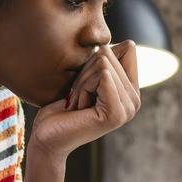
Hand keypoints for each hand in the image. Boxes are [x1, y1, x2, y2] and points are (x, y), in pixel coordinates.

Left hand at [29, 42, 141, 160]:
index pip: (128, 47)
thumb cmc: (61, 108)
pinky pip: (102, 77)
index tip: (87, 83)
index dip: (98, 58)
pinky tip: (78, 108)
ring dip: (81, 81)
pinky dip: (82, 87)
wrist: (47, 137)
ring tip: (78, 103)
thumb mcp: (86, 77)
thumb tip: (127, 43)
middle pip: (110, 54)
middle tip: (78, 96)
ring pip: (103, 64)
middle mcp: (135, 100)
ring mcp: (128, 109)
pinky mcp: (117, 113)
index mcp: (131, 91)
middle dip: (86, 71)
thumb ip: (106, 61)